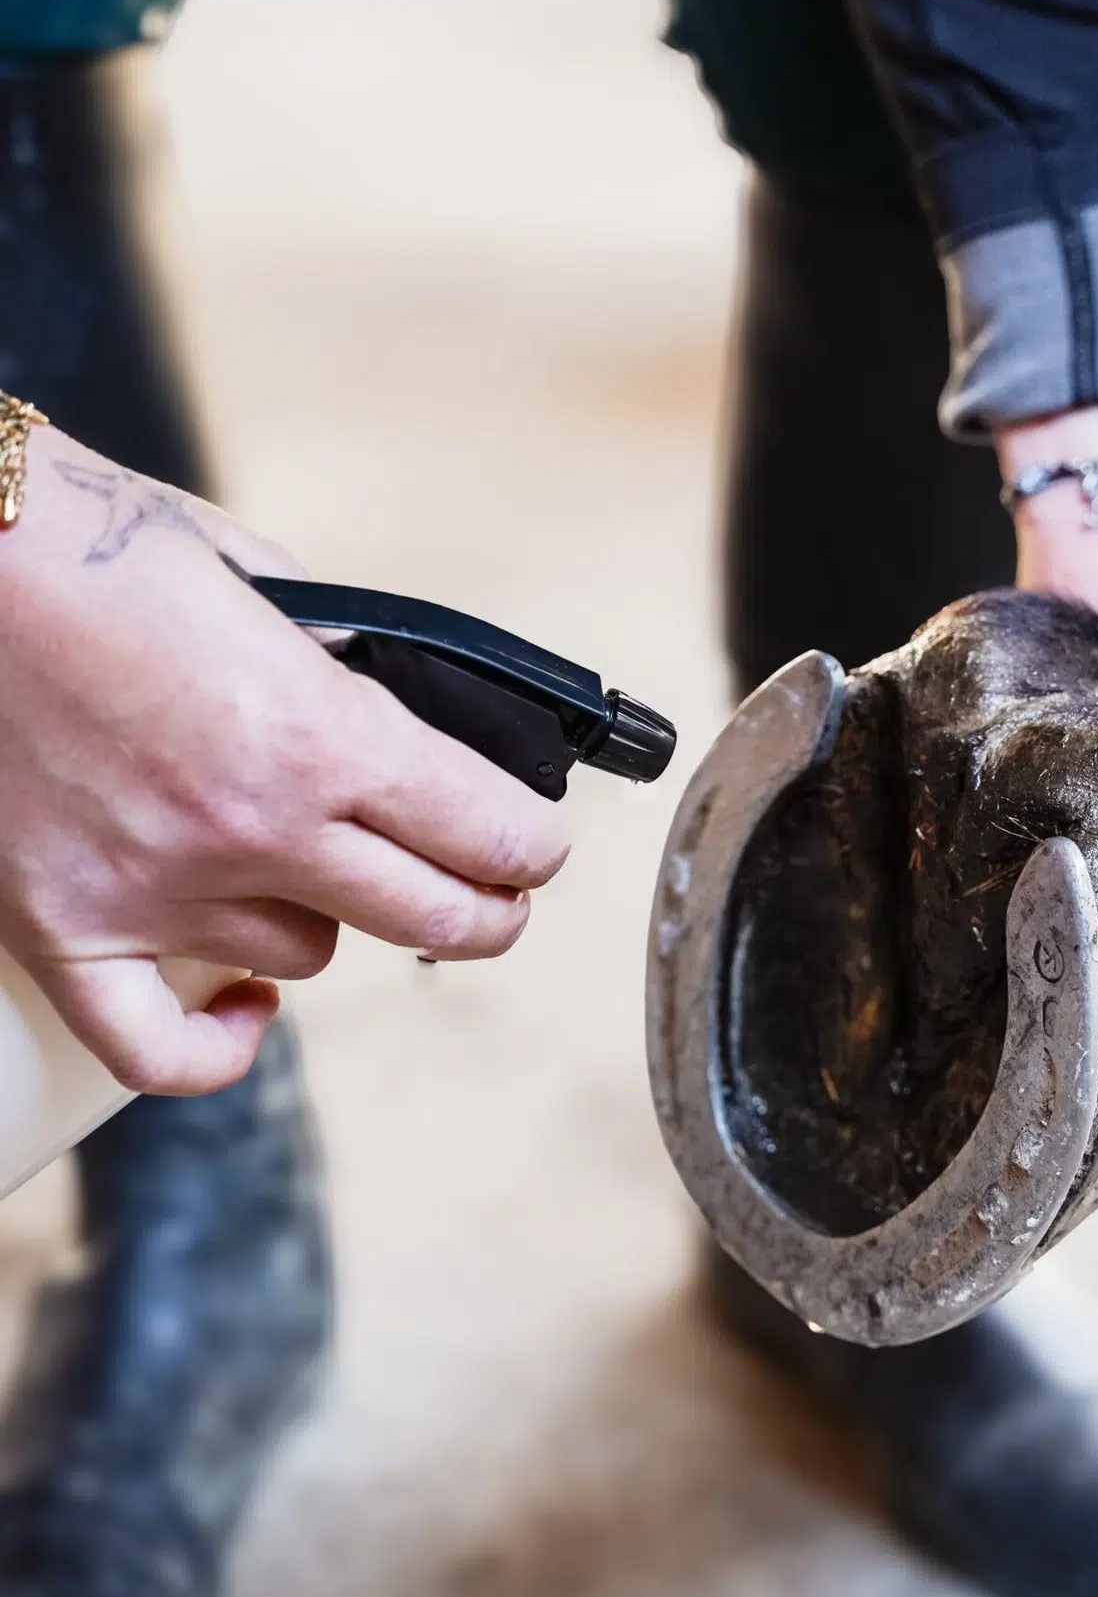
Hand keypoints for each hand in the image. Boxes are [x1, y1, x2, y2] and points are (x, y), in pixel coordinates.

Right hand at [0, 428, 568, 1093]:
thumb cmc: (90, 546)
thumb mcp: (261, 574)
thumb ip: (343, 661)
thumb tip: (406, 715)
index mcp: (316, 736)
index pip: (488, 834)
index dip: (534, 844)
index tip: (537, 841)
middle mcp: (248, 830)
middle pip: (435, 918)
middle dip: (491, 905)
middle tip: (497, 889)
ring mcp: (153, 890)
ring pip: (310, 955)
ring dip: (333, 916)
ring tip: (309, 866)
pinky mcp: (61, 927)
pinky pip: (160, 1049)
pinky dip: (219, 1045)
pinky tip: (252, 1009)